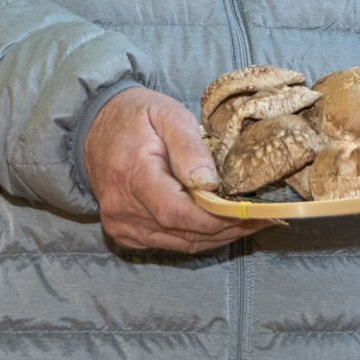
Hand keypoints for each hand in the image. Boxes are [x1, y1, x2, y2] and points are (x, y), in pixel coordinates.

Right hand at [85, 86, 248, 254]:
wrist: (96, 127)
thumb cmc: (137, 117)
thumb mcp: (168, 116)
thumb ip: (189, 147)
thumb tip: (210, 183)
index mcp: (131, 175)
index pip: (176, 212)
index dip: (214, 219)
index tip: (249, 213)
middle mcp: (122, 207)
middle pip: (182, 232)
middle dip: (226, 228)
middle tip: (263, 218)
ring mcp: (121, 224)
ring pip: (179, 243)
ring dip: (217, 237)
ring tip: (250, 222)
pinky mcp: (125, 233)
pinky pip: (168, 243)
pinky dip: (197, 237)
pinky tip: (221, 225)